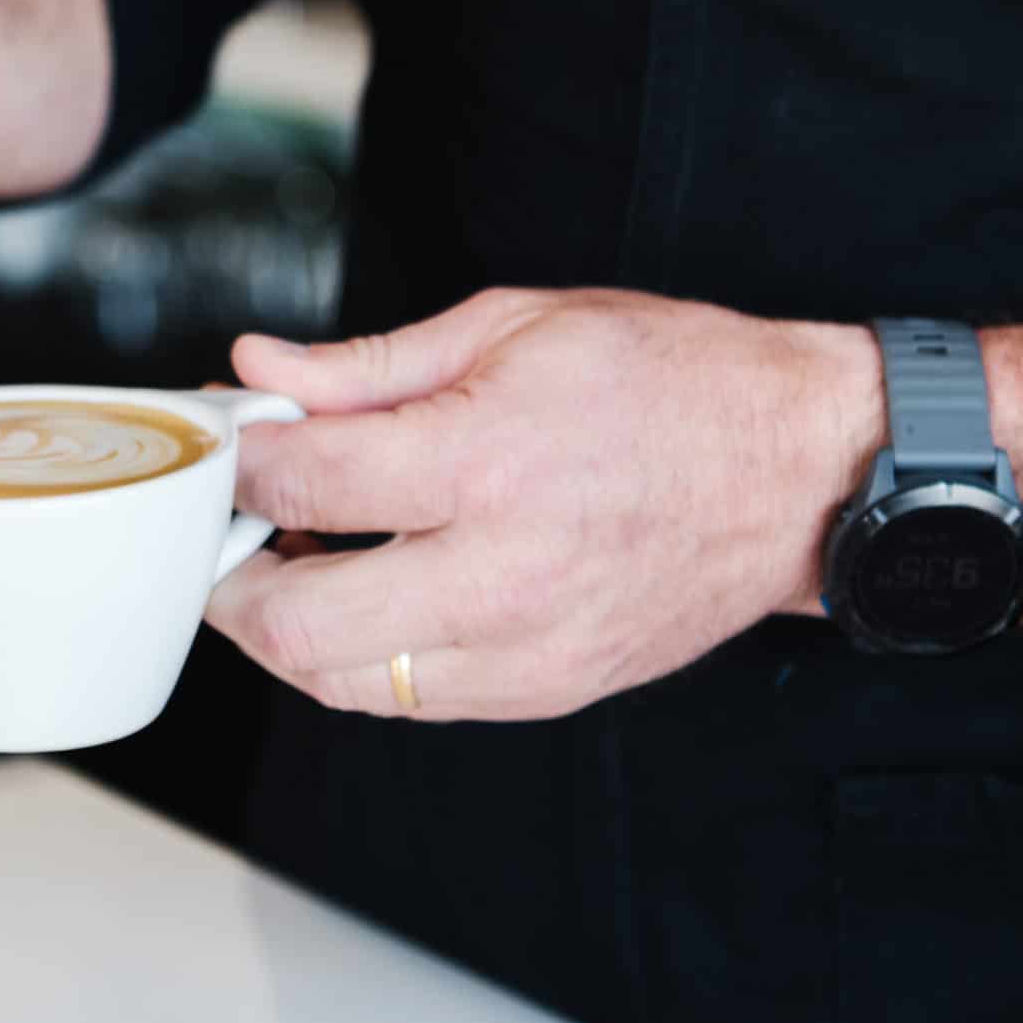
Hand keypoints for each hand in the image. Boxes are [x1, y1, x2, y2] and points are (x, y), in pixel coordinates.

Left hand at [204, 287, 883, 721]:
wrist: (799, 471)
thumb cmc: (667, 381)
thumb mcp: (511, 325)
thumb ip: (368, 364)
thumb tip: (260, 369)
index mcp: (486, 461)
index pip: (306, 483)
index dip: (237, 463)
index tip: (224, 442)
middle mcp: (501, 573)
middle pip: (298, 623)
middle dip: (229, 577)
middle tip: (225, 528)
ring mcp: (526, 651)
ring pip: (345, 681)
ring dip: (288, 629)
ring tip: (294, 557)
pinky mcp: (547, 692)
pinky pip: (413, 697)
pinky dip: (364, 654)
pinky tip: (366, 591)